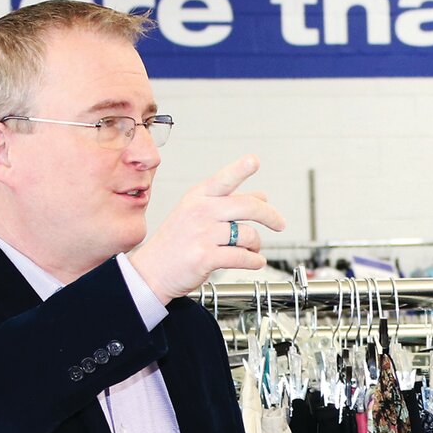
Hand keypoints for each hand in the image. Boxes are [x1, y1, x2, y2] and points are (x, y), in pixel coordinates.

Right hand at [130, 156, 285, 300]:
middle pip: (247, 206)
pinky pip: (243, 257)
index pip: (223, 179)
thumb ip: (228, 204)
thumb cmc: (176, 243)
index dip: (240, 168)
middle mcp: (200, 211)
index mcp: (197, 197)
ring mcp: (202, 234)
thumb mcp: (196, 214)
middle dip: (270, 216)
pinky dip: (254, 261)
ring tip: (252, 250)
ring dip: (256, 245)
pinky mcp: (206, 257)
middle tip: (280, 224)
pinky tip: (254, 262)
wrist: (153, 271)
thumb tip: (262, 196)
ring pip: (248, 234)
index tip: (254, 161)